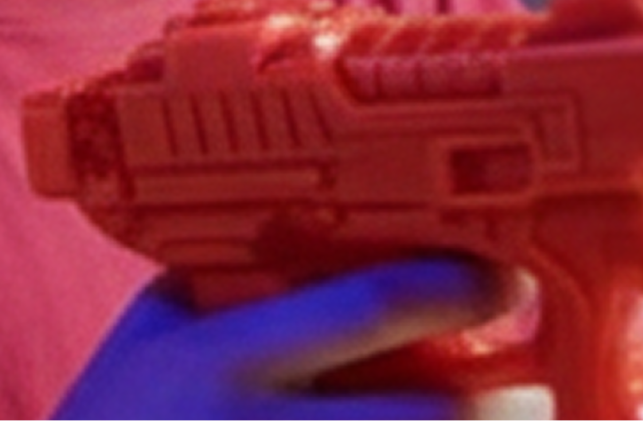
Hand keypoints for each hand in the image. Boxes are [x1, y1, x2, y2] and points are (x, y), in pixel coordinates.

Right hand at [49, 261, 555, 420]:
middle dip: (509, 400)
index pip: (370, 306)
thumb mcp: (152, 332)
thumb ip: (231, 287)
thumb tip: (337, 240)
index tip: (505, 278)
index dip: (457, 288)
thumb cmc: (114, 418)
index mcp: (224, 357)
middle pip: (440, 415)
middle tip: (528, 385)